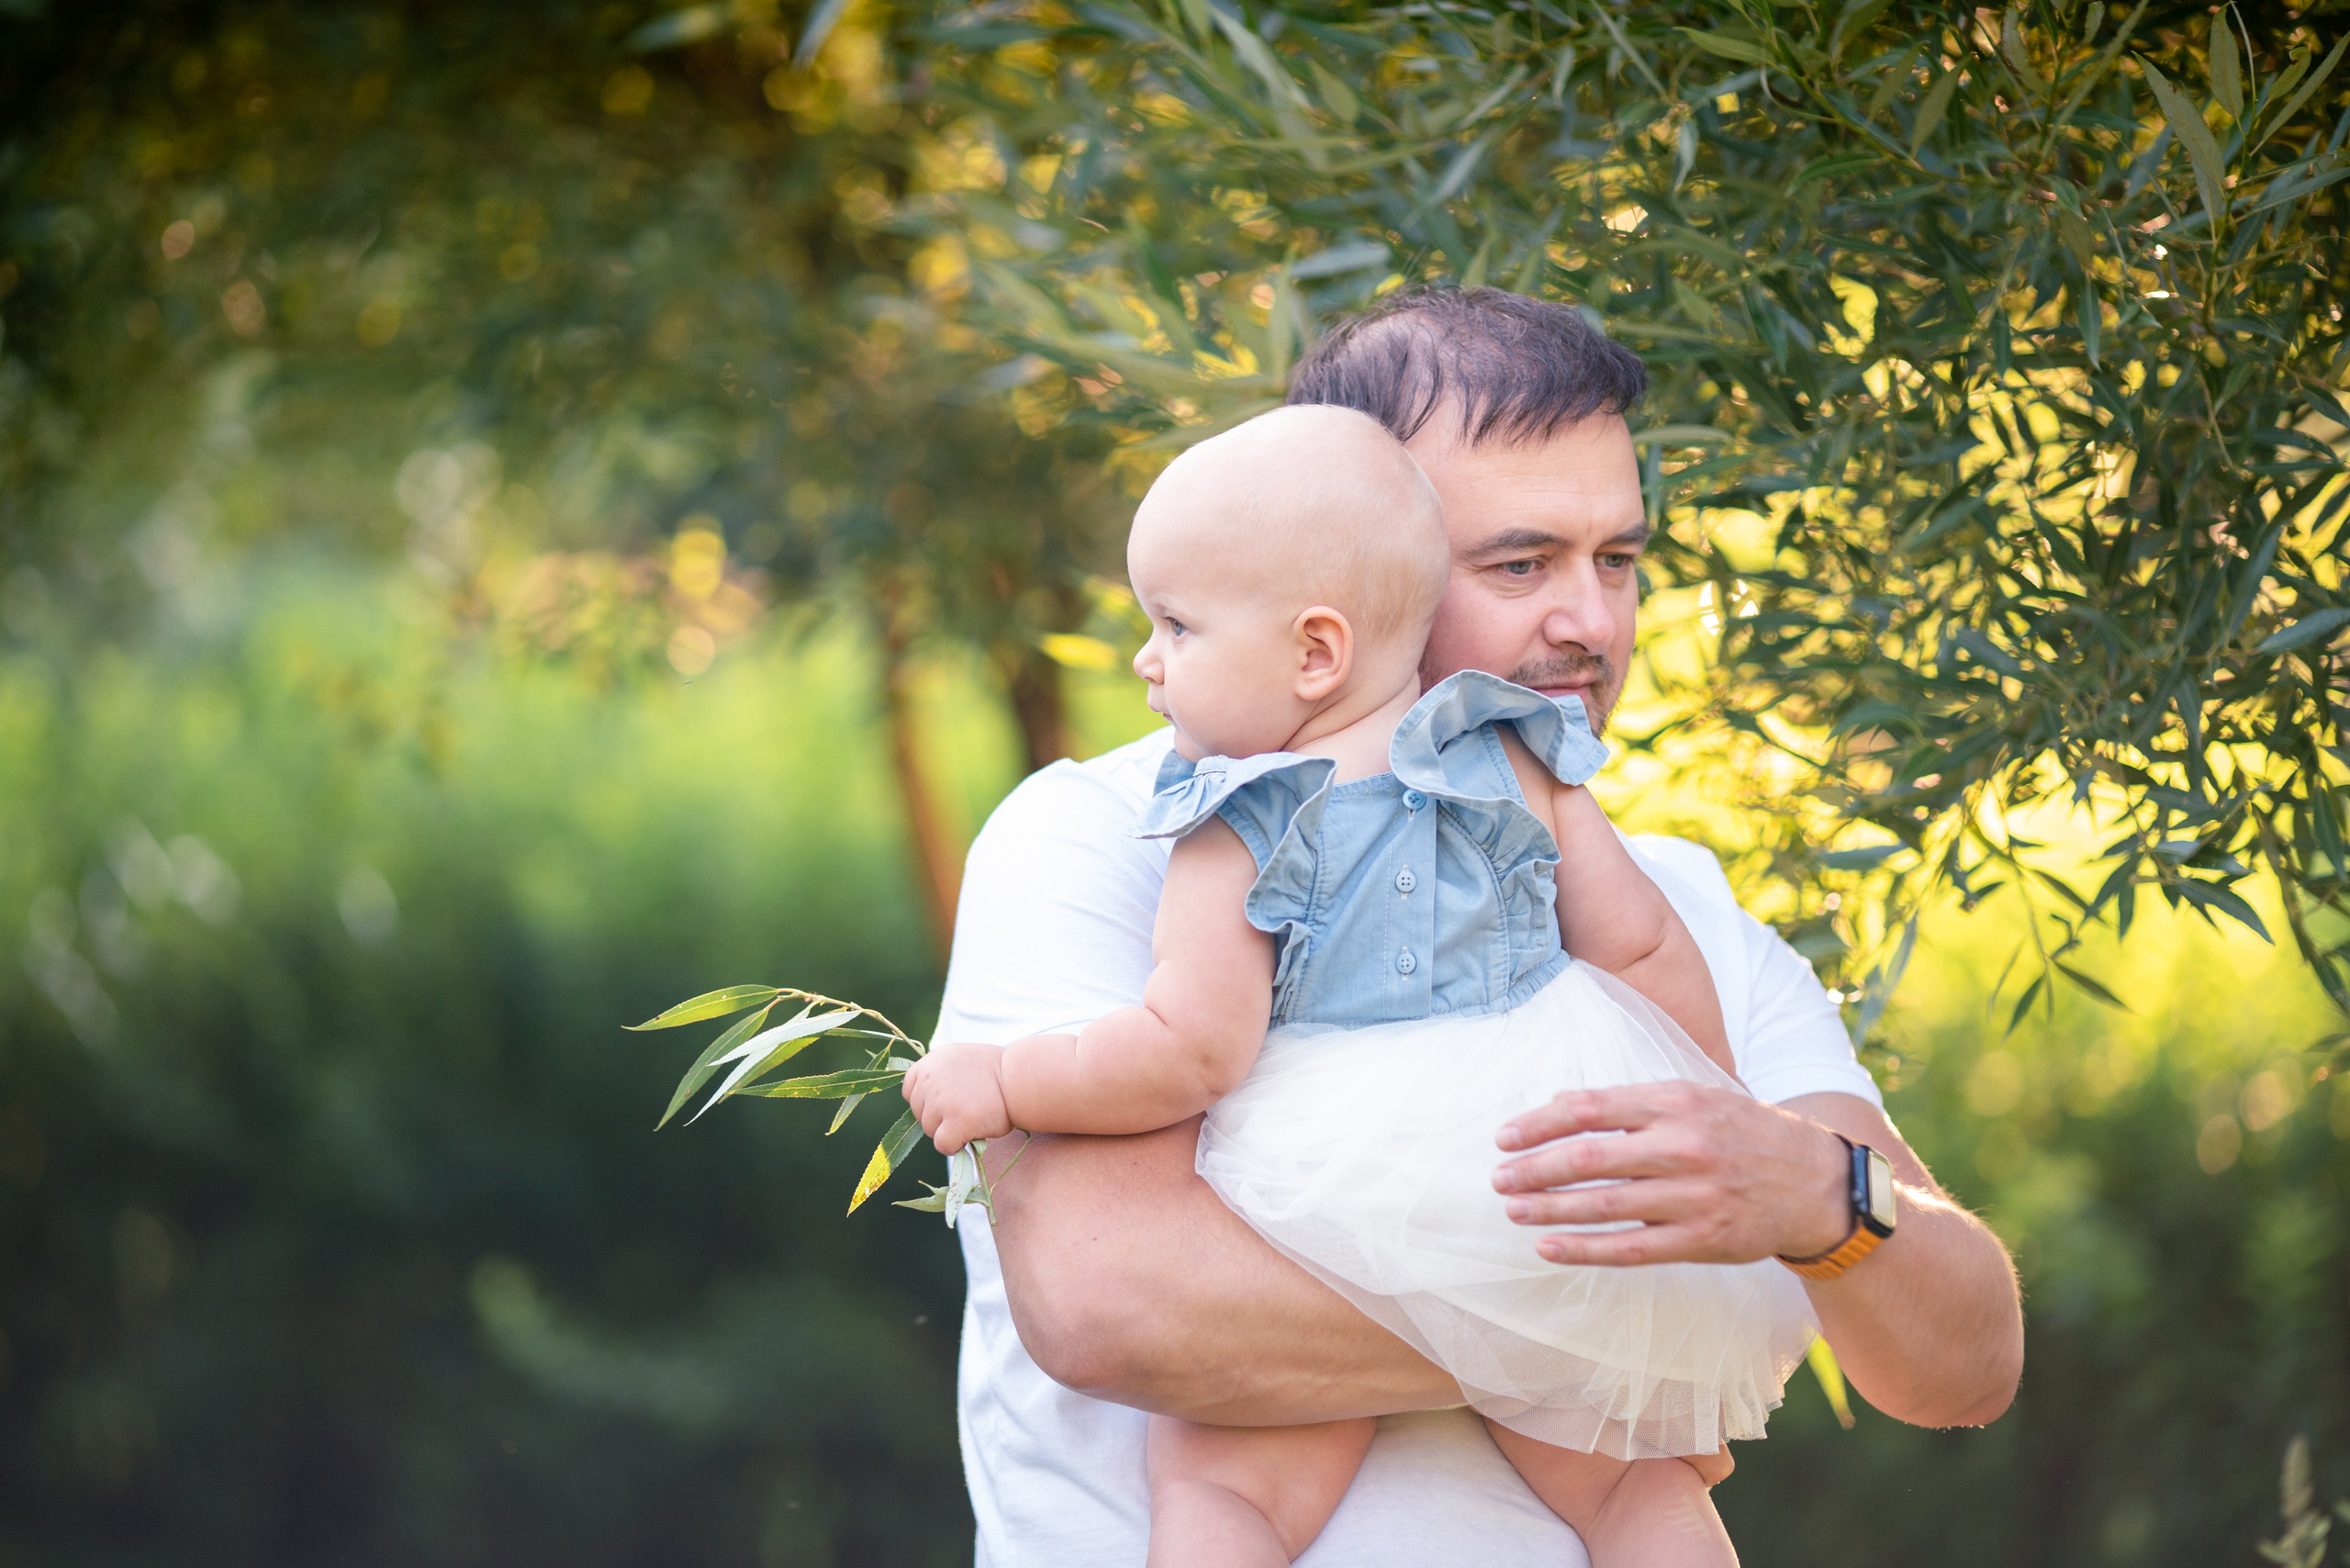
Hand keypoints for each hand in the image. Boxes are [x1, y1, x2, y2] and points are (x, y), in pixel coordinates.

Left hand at [903, 1042, 1013, 1154]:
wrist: (1023, 1079)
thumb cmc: (1000, 1072)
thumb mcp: (962, 1060)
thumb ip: (942, 1074)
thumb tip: (928, 1099)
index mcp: (931, 1061)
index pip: (910, 1090)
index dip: (926, 1102)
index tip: (946, 1105)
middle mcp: (931, 1079)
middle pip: (919, 1113)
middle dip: (938, 1118)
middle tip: (965, 1113)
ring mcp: (941, 1101)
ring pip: (930, 1131)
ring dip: (948, 1131)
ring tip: (973, 1119)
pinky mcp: (954, 1122)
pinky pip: (942, 1145)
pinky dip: (955, 1146)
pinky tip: (972, 1135)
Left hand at [1491, 1082, 1850, 1265]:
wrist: (1815, 1183)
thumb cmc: (1741, 1132)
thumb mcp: (1694, 1097)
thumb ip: (1631, 1103)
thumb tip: (1560, 1104)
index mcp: (1676, 1102)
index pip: (1590, 1109)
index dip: (1539, 1123)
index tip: (1504, 1137)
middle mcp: (1683, 1147)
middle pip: (1589, 1158)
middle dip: (1535, 1169)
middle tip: (1499, 1178)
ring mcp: (1693, 1197)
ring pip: (1604, 1206)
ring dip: (1550, 1209)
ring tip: (1513, 1210)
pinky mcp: (1701, 1239)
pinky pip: (1631, 1249)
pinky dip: (1584, 1249)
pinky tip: (1549, 1247)